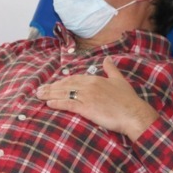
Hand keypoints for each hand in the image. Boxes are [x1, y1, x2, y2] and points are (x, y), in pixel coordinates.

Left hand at [35, 57, 158, 141]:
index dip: (61, 82)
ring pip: (64, 94)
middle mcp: (89, 86)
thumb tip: (107, 59)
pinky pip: (68, 104)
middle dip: (51, 87)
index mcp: (95, 79)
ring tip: (39, 96)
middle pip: (65, 85)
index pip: (73, 78)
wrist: (134, 113)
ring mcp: (87, 96)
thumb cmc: (128, 100)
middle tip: (39, 90)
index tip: (52, 84)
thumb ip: (111, 69)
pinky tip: (49, 104)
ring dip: (49, 94)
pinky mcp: (86, 108)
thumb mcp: (120, 80)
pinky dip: (57, 103)